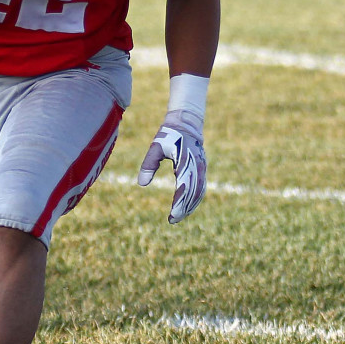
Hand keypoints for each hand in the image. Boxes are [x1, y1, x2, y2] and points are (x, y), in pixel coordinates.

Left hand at [137, 109, 206, 223]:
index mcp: (186, 162)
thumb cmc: (169, 135)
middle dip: (184, 208)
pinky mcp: (202, 168)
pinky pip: (201, 187)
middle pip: (193, 193)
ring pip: (199, 191)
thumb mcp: (156, 147)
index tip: (172, 216)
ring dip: (190, 205)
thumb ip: (149, 165)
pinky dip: (195, 198)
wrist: (186, 123)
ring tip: (179, 216)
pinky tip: (187, 206)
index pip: (183, 188)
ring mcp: (202, 168)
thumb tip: (141, 183)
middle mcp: (197, 167)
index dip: (178, 204)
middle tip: (173, 220)